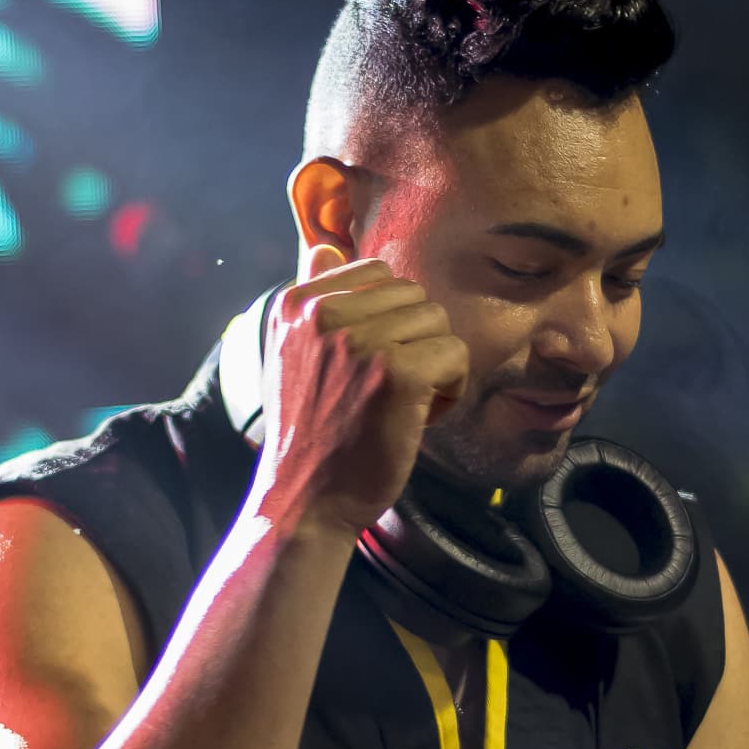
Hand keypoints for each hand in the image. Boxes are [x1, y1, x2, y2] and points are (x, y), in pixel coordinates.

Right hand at [258, 242, 468, 539]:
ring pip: (438, 322)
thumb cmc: (308, 433)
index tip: (366, 367)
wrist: (306, 500)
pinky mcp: (399, 374)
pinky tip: (419, 417)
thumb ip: (312, 302)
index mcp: (296, 304)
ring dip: (433, 365)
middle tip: (386, 392)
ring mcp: (362, 342)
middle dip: (414, 342)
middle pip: (414, 296)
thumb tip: (324, 248)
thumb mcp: (292, 358)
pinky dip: (450, 389)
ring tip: (400, 405)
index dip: (388, 321)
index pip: (376, 273)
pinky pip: (456, 354)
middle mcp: (324, 315)